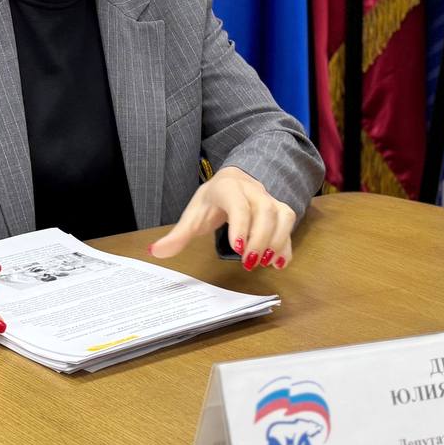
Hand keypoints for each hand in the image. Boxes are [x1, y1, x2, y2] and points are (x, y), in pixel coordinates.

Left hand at [148, 166, 296, 269]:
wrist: (233, 181)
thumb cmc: (212, 200)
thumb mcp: (193, 214)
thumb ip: (177, 235)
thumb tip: (154, 252)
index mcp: (227, 188)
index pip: (238, 204)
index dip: (240, 225)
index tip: (236, 249)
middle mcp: (252, 190)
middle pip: (265, 210)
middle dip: (260, 238)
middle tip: (248, 263)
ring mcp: (269, 199)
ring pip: (282, 215)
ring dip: (277, 241)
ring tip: (264, 263)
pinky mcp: (280, 210)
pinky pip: (289, 224)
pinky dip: (286, 244)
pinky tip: (278, 263)